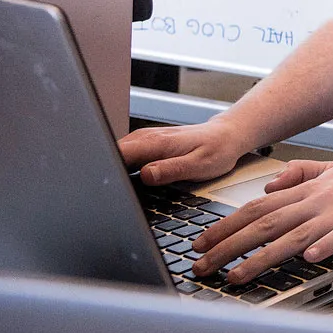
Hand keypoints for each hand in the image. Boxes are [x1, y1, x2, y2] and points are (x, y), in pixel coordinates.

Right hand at [118, 119, 254, 185]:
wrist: (226, 135)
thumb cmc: (216, 150)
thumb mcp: (198, 165)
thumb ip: (171, 170)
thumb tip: (145, 175)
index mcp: (155, 143)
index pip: (117, 153)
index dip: (107, 170)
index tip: (106, 187)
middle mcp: (145, 138)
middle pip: (111, 156)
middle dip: (106, 175)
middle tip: (108, 196)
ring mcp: (144, 140)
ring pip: (116, 156)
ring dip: (113, 172)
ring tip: (114, 192)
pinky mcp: (146, 145)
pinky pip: (126, 158)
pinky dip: (122, 170)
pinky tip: (127, 183)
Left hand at [190, 157, 332, 282]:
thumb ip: (300, 174)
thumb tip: (270, 185)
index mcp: (308, 189)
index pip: (257, 206)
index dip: (226, 224)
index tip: (201, 242)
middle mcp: (317, 200)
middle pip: (264, 223)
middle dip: (228, 245)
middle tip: (201, 264)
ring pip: (292, 235)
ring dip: (260, 256)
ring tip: (236, 274)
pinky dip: (324, 246)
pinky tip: (308, 259)